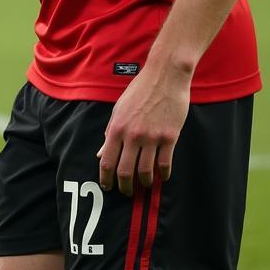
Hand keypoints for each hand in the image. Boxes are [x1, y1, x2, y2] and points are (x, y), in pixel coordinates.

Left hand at [96, 65, 189, 195]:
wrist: (164, 77)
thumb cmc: (140, 91)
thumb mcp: (119, 109)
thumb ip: (110, 132)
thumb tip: (101, 153)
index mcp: (117, 127)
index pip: (106, 161)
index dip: (105, 178)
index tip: (107, 187)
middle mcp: (132, 135)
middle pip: (125, 171)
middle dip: (124, 187)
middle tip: (127, 192)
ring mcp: (151, 137)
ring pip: (145, 172)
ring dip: (144, 183)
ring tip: (144, 185)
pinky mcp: (169, 137)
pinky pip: (164, 164)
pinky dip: (162, 175)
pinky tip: (161, 176)